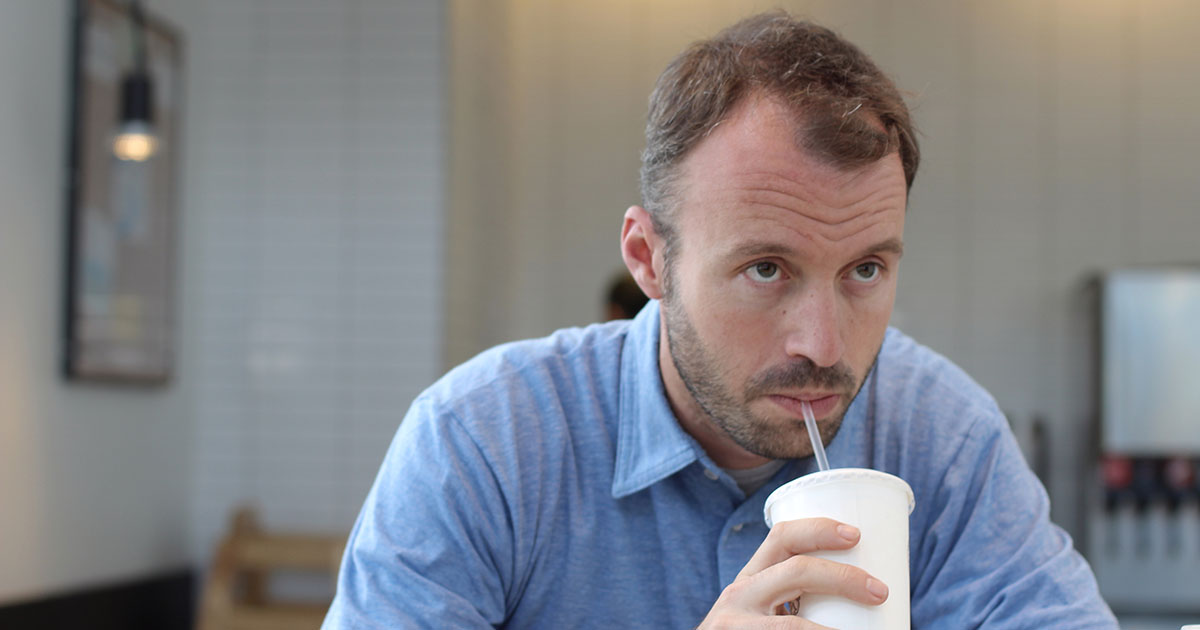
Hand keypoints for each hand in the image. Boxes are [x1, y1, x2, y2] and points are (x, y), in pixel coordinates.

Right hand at [697, 518, 888, 628]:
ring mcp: (737, 625)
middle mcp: (740, 595)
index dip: (820, 528)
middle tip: (879, 591)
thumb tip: (861, 592)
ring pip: (796, 625)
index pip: (782, 536)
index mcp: (751, 578)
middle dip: (844, 576)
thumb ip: (792, 597)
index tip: (856, 535)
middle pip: (797, 570)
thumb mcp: (757, 609)